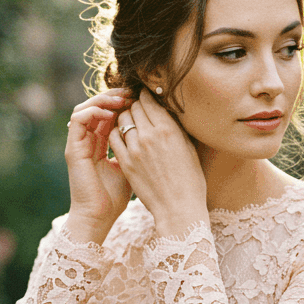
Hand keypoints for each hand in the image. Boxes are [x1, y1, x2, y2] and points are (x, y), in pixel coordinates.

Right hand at [65, 87, 134, 239]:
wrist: (99, 217)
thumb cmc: (117, 197)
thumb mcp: (133, 166)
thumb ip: (139, 148)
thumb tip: (160, 131)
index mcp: (101, 144)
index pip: (110, 113)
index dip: (124, 102)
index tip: (142, 96)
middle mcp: (88, 141)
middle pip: (98, 106)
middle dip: (115, 96)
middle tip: (132, 91)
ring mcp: (79, 144)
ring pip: (86, 107)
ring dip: (104, 99)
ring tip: (122, 99)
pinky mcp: (73, 149)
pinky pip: (78, 119)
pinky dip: (94, 111)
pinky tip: (111, 112)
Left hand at [107, 88, 207, 233]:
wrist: (179, 208)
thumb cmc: (190, 179)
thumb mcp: (189, 147)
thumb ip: (175, 127)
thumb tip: (167, 109)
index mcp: (168, 130)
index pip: (149, 100)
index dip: (147, 96)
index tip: (147, 97)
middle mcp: (149, 136)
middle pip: (134, 107)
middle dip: (136, 105)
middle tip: (139, 110)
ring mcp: (135, 149)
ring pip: (121, 120)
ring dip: (125, 118)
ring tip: (131, 123)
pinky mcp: (125, 163)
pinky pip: (113, 137)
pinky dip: (117, 132)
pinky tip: (124, 137)